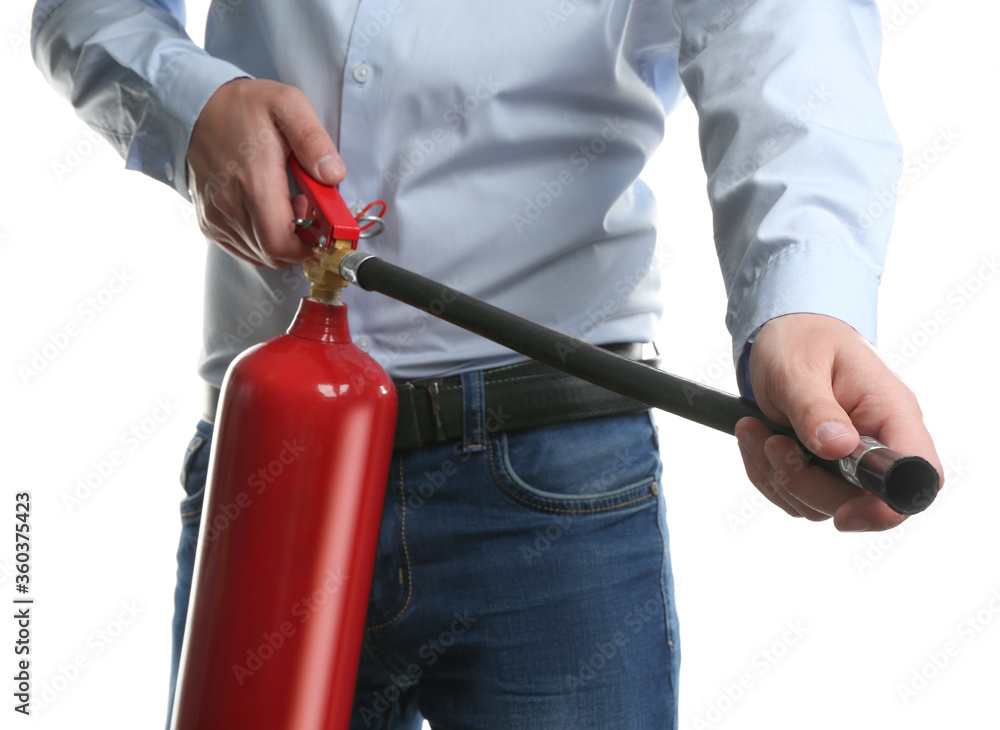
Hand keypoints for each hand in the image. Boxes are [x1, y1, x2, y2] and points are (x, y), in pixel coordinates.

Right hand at [186, 78, 344, 267]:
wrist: (196, 107)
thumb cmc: (244, 108)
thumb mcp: (288, 106)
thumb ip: (314, 140)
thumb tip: (333, 175)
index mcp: (252, 181)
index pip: (280, 242)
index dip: (308, 247)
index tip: (323, 231)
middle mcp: (228, 205)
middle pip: (273, 254)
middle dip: (299, 242)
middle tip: (306, 209)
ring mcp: (215, 217)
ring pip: (259, 256)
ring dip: (281, 241)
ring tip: (285, 204)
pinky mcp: (209, 223)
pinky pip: (244, 250)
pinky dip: (262, 241)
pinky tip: (266, 212)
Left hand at [734, 313, 941, 531]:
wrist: (782, 333)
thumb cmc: (799, 340)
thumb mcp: (798, 367)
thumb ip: (815, 408)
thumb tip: (838, 447)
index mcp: (891, 411)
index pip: (918, 476)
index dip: (888, 507)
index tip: (844, 514)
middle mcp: (877, 441)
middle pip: (859, 502)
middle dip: (804, 483)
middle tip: (772, 442)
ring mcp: (849, 460)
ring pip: (819, 505)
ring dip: (776, 476)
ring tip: (754, 430)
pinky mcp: (821, 469)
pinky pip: (793, 496)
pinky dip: (766, 475)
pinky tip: (755, 438)